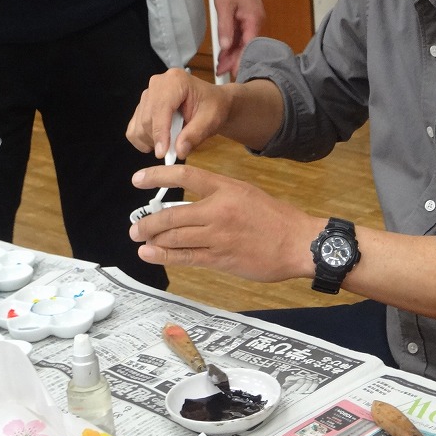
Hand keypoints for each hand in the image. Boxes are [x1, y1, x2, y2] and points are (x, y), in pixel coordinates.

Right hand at [125, 69, 231, 159]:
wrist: (212, 102)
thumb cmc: (213, 107)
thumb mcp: (211, 121)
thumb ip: (195, 135)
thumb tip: (179, 151)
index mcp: (175, 81)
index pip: (160, 108)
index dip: (160, 132)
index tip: (162, 153)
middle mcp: (157, 84)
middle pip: (146, 118)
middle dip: (158, 139)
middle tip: (174, 151)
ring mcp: (147, 95)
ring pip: (138, 125)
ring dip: (152, 141)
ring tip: (171, 143)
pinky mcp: (142, 107)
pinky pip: (133, 128)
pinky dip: (143, 140)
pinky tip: (159, 142)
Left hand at [127, 164, 320, 282]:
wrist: (299, 243)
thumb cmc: (275, 219)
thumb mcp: (247, 194)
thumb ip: (219, 195)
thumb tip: (190, 201)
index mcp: (227, 188)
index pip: (185, 176)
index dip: (157, 176)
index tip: (137, 180)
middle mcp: (220, 210)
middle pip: (173, 214)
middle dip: (149, 221)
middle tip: (136, 226)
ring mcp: (219, 236)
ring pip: (175, 237)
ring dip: (153, 239)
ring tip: (140, 240)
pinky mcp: (221, 259)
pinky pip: (187, 257)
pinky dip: (165, 256)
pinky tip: (151, 254)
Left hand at [212, 0, 264, 77]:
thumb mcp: (224, 5)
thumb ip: (225, 27)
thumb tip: (225, 46)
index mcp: (253, 20)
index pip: (248, 46)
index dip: (240, 60)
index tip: (232, 72)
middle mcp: (257, 21)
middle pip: (247, 46)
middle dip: (234, 59)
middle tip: (221, 71)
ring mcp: (253, 19)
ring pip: (243, 41)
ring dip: (233, 52)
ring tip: (221, 65)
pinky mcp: (248, 16)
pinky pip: (242, 33)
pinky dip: (233, 42)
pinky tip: (225, 50)